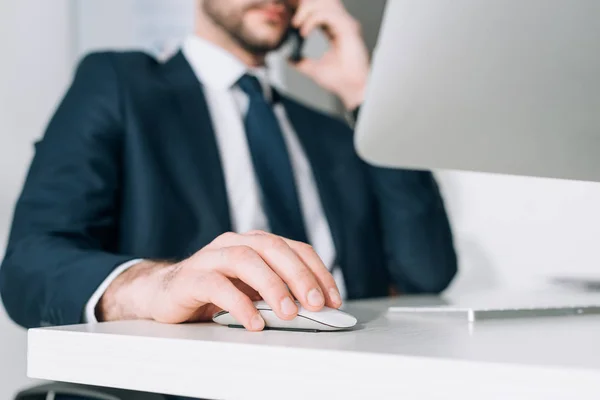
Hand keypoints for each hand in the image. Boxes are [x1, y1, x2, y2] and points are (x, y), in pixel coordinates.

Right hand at [97, 231, 342, 330]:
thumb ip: (277, 291)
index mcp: (255, 243)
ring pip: (246, 260)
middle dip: (299, 276)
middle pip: (273, 248)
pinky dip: (239, 304)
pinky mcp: (191, 277)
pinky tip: (254, 322)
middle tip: (317, 304)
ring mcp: (211, 257)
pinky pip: (217, 286)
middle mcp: (235, 243)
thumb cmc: (215, 291)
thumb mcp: (252, 290)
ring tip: (289, 313)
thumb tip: (316, 308)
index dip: (317, 271)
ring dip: (272, 286)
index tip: (334, 299)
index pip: (295, 248)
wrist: (165, 294)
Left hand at [291, 0, 369, 109]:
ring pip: (325, 4)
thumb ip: (301, 61)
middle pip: (324, 2)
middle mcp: (342, 25)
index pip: (320, 10)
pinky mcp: (349, 29)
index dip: (305, 11)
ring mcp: (347, 25)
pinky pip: (327, 15)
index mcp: (335, 31)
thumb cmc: (340, 80)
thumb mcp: (313, 69)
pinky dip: (312, 20)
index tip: (292, 22)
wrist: (351, 89)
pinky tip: (303, 32)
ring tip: (296, 24)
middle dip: (305, 6)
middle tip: (293, 20)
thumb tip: (289, 58)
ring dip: (307, 10)